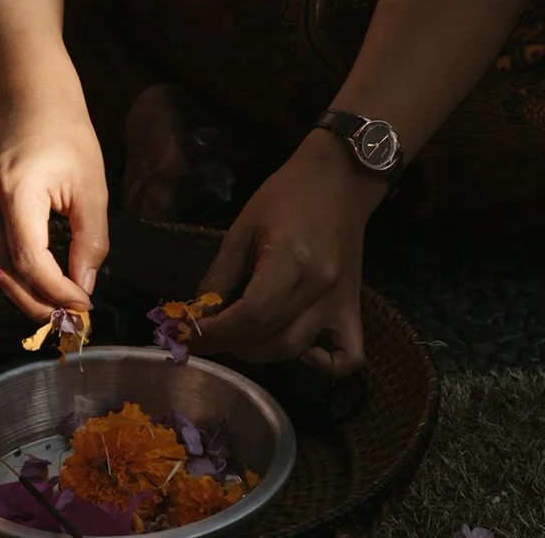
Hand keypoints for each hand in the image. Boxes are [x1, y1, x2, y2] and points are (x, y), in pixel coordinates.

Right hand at [0, 92, 107, 319]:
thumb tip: (84, 285)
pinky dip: (13, 269)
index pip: (30, 259)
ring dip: (23, 290)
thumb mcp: (91, 188)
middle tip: (67, 318)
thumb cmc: (69, 135)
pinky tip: (37, 282)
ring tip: (55, 306)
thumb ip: (90, 240)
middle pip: (3, 268)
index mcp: (17, 191)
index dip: (56, 289)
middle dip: (35, 300)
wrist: (32, 96)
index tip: (84, 303)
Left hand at [193, 130, 385, 377]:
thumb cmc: (285, 195)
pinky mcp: (355, 307)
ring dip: (260, 352)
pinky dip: (323, 365)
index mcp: (290, 261)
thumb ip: (219, 276)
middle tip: (211, 334)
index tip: (189, 336)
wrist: (339, 179)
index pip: (250, 316)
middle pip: (270, 339)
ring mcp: (341, 301)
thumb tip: (198, 317)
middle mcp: (319, 287)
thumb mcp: (241, 228)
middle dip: (230, 344)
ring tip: (241, 335)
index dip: (216, 334)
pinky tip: (300, 350)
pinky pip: (349, 355)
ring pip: (296, 349)